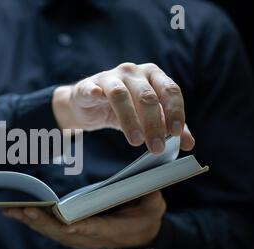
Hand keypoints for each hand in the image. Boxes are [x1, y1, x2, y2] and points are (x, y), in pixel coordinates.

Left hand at [3, 191, 165, 248]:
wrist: (142, 235)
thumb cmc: (146, 215)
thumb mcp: (153, 204)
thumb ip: (147, 192)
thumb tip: (143, 177)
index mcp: (111, 229)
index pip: (91, 228)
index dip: (76, 225)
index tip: (62, 220)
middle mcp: (91, 237)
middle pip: (63, 232)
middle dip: (41, 221)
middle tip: (22, 209)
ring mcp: (81, 239)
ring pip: (52, 233)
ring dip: (32, 222)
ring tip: (11, 210)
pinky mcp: (74, 235)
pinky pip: (51, 230)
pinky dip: (34, 222)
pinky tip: (18, 213)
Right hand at [52, 62, 194, 153]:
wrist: (88, 106)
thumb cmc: (121, 110)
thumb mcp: (147, 119)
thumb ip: (167, 128)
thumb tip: (189, 143)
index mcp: (152, 75)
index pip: (169, 90)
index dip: (175, 111)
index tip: (176, 132)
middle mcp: (133, 72)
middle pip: (147, 96)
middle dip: (154, 124)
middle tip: (156, 147)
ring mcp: (110, 77)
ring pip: (121, 95)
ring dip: (130, 119)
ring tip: (136, 141)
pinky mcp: (88, 85)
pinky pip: (92, 88)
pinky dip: (95, 92)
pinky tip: (97, 96)